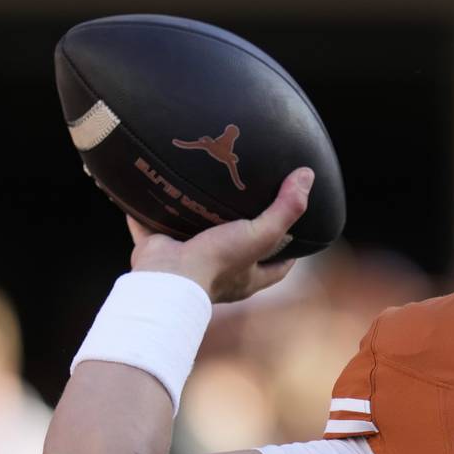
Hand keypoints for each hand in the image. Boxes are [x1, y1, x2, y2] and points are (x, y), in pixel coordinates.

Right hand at [126, 167, 311, 302]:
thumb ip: (286, 209)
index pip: (277, 266)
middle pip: (236, 250)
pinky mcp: (158, 250)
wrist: (168, 277)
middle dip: (240, 232)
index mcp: (247, 276)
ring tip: (202, 191)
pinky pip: (150, 227)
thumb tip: (307, 176)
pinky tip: (151, 188)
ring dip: (195, 219)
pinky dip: (147, 212)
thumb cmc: (219, 262)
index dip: (289, 252)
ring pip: (193, 238)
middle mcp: (219, 272)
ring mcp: (187, 262)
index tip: (296, 234)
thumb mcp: (261, 235)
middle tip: (245, 204)